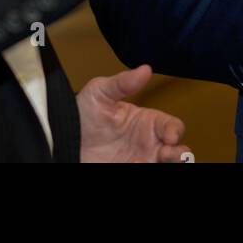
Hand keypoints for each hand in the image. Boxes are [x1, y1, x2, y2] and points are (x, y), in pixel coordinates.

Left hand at [77, 65, 191, 162]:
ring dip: (171, 165)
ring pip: (167, 165)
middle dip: (180, 155)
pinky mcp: (129, 171)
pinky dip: (150, 171)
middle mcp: (148, 144)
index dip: (175, 131)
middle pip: (178, 152)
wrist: (62, 140)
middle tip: (170, 156)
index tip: (170, 136)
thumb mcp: (100, 93)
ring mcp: (141, 160)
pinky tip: (138, 166)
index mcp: (147, 122)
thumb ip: (123, 83)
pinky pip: (148, 173)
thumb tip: (145, 69)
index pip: (173, 127)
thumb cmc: (81, 114)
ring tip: (157, 163)